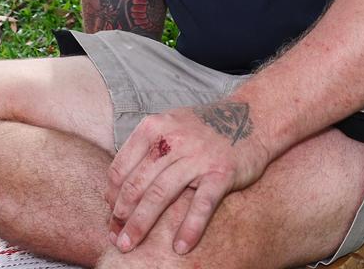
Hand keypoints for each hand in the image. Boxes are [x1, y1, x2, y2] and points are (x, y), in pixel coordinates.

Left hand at [106, 99, 269, 254]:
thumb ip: (146, 152)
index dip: (113, 194)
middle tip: (115, 238)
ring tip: (129, 245)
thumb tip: (116, 191)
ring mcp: (198, 155)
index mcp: (156, 126)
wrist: (252, 116)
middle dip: (122, 215)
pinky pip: (201, 204)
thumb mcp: (171, 126)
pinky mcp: (222, 172)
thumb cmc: (204, 128)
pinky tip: (180, 247)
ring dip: (142, 223)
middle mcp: (173, 138)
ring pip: (161, 194)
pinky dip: (189, 228)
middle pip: (138, 183)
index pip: (123, 166)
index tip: (111, 215)